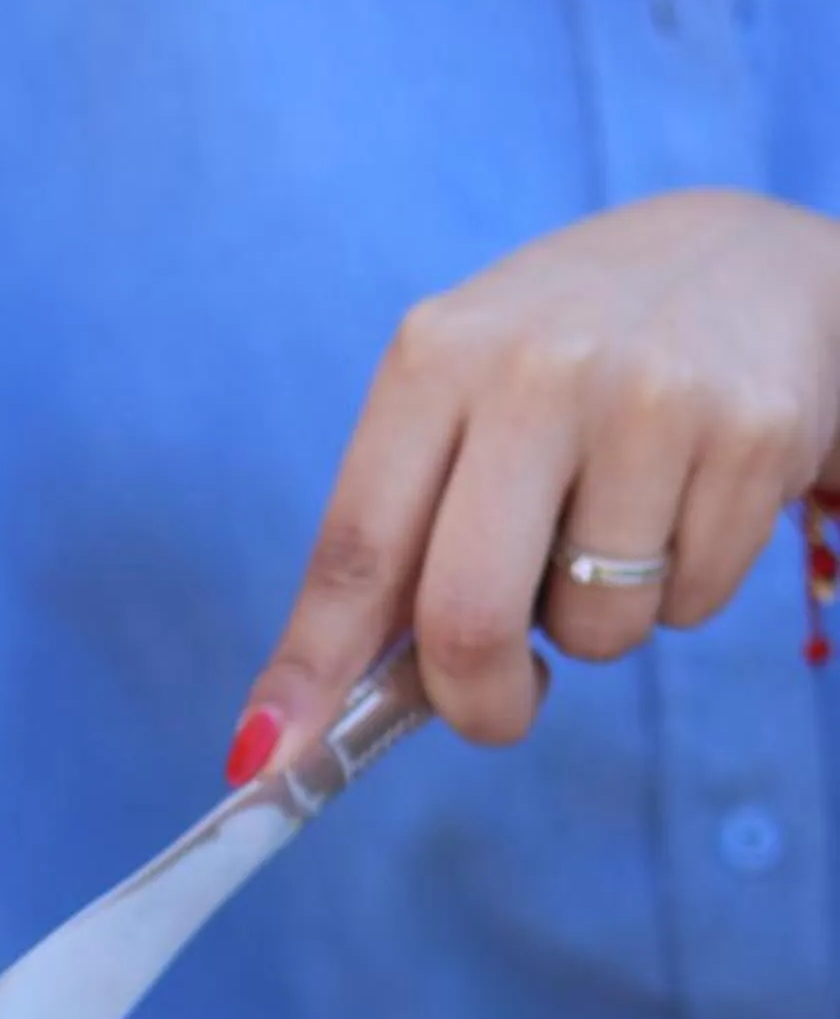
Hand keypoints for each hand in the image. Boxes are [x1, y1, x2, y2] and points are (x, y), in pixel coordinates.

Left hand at [229, 192, 839, 773]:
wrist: (748, 263)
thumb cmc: (568, 365)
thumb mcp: (465, 400)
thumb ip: (400, 535)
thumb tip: (315, 709)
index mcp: (437, 357)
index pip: (356, 546)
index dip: (310, 667)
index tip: (266, 755)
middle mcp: (536, 369)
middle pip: (467, 615)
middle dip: (475, 702)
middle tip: (495, 710)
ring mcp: (652, 400)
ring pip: (593, 630)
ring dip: (593, 629)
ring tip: (613, 533)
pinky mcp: (753, 436)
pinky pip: (690, 605)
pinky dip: (679, 593)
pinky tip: (684, 504)